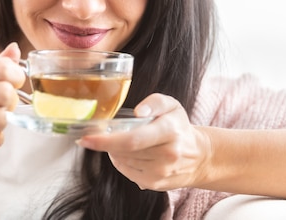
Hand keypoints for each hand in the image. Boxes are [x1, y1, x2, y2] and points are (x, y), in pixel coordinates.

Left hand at [77, 93, 211, 190]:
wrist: (199, 156)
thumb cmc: (178, 126)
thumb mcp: (171, 105)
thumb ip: (154, 102)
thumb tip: (138, 111)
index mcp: (169, 131)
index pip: (132, 139)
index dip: (105, 141)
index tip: (85, 138)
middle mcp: (167, 154)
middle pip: (124, 151)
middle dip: (104, 144)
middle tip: (93, 136)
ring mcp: (161, 172)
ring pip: (123, 161)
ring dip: (113, 151)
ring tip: (118, 141)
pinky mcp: (154, 184)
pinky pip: (127, 171)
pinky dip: (120, 161)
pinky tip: (126, 153)